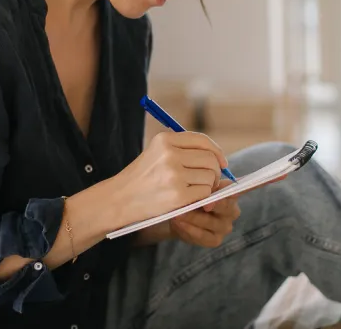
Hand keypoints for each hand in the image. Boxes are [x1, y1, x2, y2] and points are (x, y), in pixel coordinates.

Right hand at [113, 131, 227, 225]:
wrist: (119, 199)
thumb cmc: (141, 178)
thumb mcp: (156, 154)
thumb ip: (183, 151)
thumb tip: (218, 158)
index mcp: (164, 140)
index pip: (202, 140)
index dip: (216, 151)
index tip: (222, 162)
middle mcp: (170, 154)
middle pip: (210, 159)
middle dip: (215, 171)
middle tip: (209, 182)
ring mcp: (174, 174)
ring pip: (210, 176)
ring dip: (208, 186)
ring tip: (194, 191)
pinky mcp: (178, 195)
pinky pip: (205, 193)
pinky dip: (202, 198)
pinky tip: (189, 200)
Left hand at [170, 179, 240, 247]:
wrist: (179, 216)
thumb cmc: (192, 196)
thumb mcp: (197, 186)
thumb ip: (205, 180)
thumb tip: (211, 170)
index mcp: (231, 195)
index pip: (235, 191)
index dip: (229, 189)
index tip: (212, 190)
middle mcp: (232, 211)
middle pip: (225, 207)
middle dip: (208, 204)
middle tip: (193, 202)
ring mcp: (225, 227)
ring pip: (211, 222)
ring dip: (193, 217)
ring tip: (178, 213)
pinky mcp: (215, 240)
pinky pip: (203, 235)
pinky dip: (189, 229)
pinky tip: (179, 223)